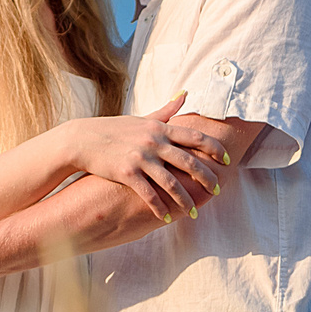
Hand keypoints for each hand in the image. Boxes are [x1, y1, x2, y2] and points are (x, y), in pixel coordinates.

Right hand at [65, 93, 228, 221]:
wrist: (82, 139)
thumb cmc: (113, 129)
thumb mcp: (141, 117)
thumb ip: (166, 110)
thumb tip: (185, 93)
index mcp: (160, 127)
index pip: (196, 137)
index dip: (215, 149)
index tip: (227, 161)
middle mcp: (153, 141)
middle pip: (189, 161)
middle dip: (207, 178)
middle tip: (216, 190)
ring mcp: (140, 157)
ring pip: (172, 182)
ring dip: (185, 200)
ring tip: (193, 212)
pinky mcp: (127, 173)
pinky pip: (149, 194)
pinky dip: (160, 207)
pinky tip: (166, 218)